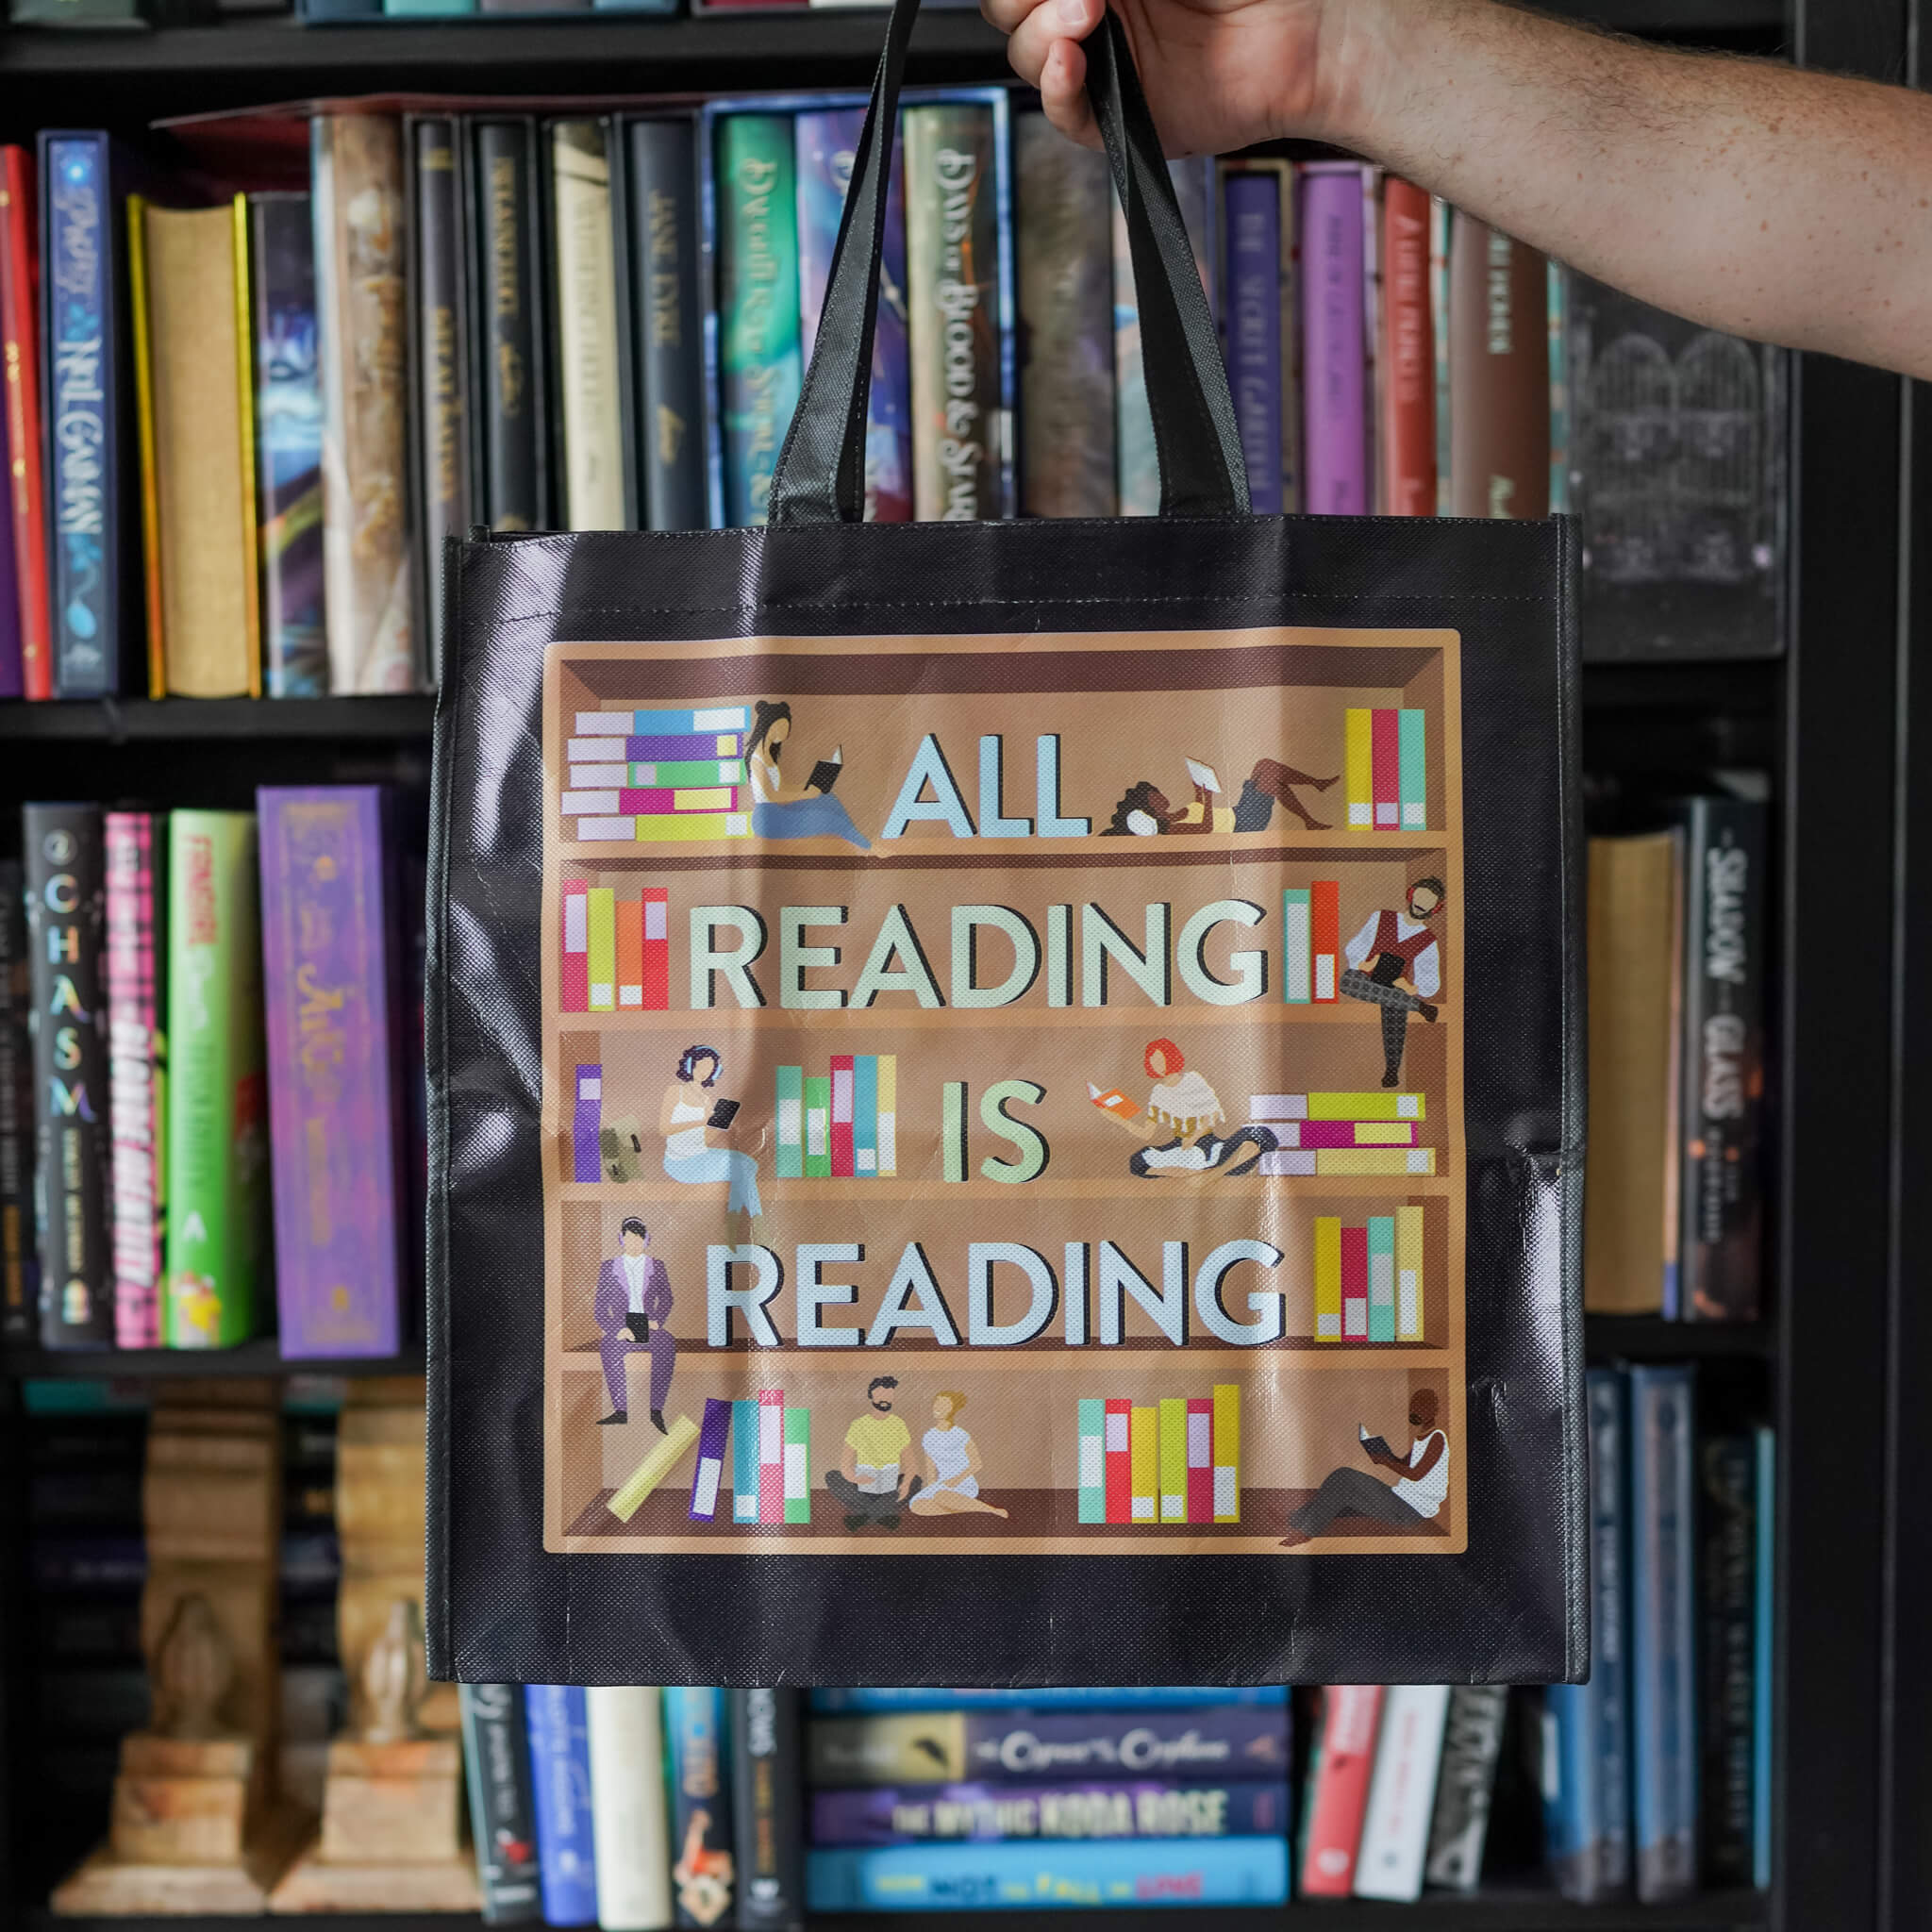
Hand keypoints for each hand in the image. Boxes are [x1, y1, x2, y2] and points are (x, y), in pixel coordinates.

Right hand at [982, 0, 1348, 157]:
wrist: (1306, 29)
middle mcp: (1095, 13)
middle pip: (1010, 13)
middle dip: (1022, 0)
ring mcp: (1106, 66)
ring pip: (1029, 60)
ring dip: (1041, 35)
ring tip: (1087, 15)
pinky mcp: (1123, 120)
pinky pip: (1066, 116)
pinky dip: (1057, 89)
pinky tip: (1073, 61)